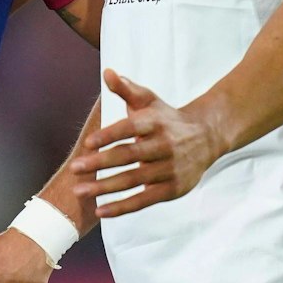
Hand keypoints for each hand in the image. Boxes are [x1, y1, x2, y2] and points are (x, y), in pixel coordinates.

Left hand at [72, 68, 226, 218]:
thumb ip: (126, 89)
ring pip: (133, 180)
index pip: (130, 128)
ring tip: (80, 189)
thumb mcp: (149, 100)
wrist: (207, 137)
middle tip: (75, 168)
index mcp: (156, 122)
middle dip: (100, 163)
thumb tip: (107, 72)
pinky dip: (121, 207)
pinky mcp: (172, 189)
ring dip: (105, 187)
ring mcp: (169, 169)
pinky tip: (100, 210)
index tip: (88, 143)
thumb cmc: (167, 118)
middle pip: (129, 156)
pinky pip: (143, 200)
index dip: (109, 135)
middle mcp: (164, 145)